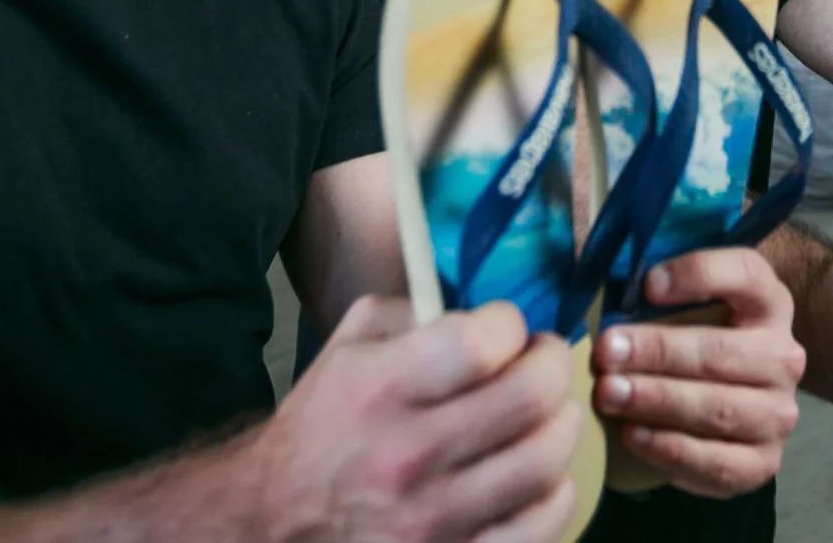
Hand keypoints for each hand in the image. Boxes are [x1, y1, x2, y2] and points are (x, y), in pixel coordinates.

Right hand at [260, 296, 579, 542]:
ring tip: (545, 415)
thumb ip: (416, 312)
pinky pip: (538, 528)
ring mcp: (432, 520)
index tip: (506, 329)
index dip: (510, 324)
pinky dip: (553, 494)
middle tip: (544, 362)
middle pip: (531, 398)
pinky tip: (536, 474)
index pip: (483, 343)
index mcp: (380, 389)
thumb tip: (487, 313)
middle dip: (553, 366)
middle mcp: (407, 455)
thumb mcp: (349, 346)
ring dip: (559, 426)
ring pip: (544, 462)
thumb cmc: (324, 424)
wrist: (274, 518)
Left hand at [595, 247, 804, 498]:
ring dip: (659, 402)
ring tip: (610, 395)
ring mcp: (778, 413)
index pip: (745, 276)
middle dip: (658, 352)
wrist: (732, 396)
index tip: (648, 284)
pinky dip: (672, 451)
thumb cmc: (696, 339)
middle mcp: (784, 358)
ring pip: (719, 410)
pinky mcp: (764, 462)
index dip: (698, 275)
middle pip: (721, 353)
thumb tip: (611, 285)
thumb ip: (658, 290)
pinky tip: (633, 436)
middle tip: (607, 354)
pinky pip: (718, 464)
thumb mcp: (689, 302)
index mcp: (769, 303)